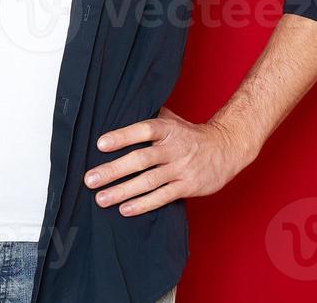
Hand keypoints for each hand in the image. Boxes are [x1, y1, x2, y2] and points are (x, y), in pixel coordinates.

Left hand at [83, 107, 257, 216]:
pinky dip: (144, 204)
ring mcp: (181, 168)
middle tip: (90, 179)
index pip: (143, 130)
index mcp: (168, 129)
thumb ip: (148, 117)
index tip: (100, 144)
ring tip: (101, 198)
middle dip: (114, 170)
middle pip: (141, 159)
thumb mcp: (172, 119)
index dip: (122, 136)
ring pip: (149, 181)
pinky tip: (125, 209)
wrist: (227, 148)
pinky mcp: (188, 186)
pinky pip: (163, 197)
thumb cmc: (191, 134)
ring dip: (123, 191)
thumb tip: (119, 108)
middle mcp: (173, 148)